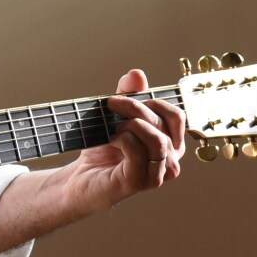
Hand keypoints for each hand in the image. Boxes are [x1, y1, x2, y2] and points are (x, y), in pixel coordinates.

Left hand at [70, 68, 187, 202]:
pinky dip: (122, 139)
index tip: (126, 98)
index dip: (154, 102)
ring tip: (112, 127)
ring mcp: (156, 175)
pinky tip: (110, 140)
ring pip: (156, 138)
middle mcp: (170, 162)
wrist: (80, 178)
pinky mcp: (139, 183)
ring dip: (130, 124)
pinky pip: (138, 151)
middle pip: (163, 124)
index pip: (176, 116)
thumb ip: (129, 95)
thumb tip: (137, 74)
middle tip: (110, 104)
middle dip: (135, 108)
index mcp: (171, 146)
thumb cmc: (102, 151)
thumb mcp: (116, 117)